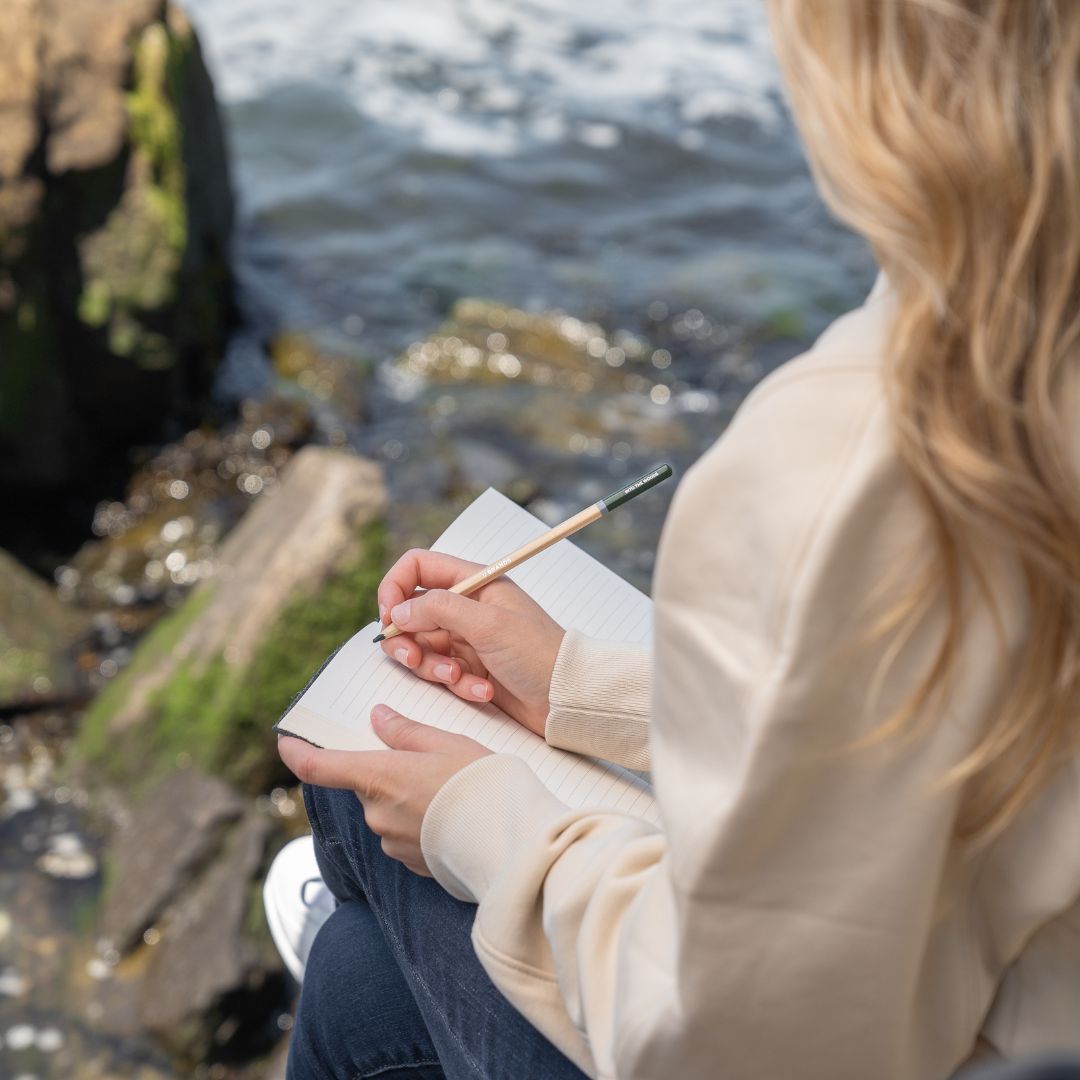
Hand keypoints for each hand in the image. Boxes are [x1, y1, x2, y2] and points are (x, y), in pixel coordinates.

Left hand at [277, 703, 491, 875]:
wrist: (510, 841)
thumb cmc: (480, 783)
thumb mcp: (447, 742)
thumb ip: (406, 732)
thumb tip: (378, 718)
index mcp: (379, 777)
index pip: (318, 767)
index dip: (296, 753)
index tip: (286, 741)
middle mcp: (376, 813)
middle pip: (365, 785)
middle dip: (386, 771)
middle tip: (425, 759)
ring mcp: (391, 841)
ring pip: (386, 809)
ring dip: (406, 797)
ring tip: (449, 789)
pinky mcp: (411, 862)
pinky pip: (404, 834)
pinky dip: (421, 821)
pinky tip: (453, 814)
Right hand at [376, 549, 565, 736]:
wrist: (567, 697)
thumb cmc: (538, 653)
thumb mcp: (488, 624)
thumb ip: (438, 609)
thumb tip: (398, 612)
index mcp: (475, 582)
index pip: (417, 568)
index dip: (395, 588)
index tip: (389, 618)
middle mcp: (467, 607)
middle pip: (410, 613)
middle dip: (407, 639)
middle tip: (414, 658)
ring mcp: (466, 639)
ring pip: (422, 647)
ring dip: (433, 666)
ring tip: (458, 676)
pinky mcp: (470, 668)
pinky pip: (442, 673)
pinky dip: (457, 684)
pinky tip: (483, 690)